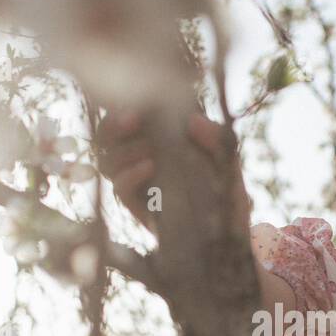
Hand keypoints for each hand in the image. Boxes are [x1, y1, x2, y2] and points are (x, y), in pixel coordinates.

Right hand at [103, 109, 251, 232]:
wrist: (230, 234)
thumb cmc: (226, 190)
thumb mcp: (227, 158)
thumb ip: (215, 136)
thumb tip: (192, 120)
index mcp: (157, 138)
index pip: (125, 114)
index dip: (122, 105)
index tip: (138, 101)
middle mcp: (140, 157)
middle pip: (105, 136)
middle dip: (112, 125)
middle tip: (134, 119)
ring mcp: (136, 182)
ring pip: (106, 160)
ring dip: (123, 150)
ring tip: (151, 151)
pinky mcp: (137, 206)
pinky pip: (119, 188)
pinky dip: (129, 174)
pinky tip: (150, 167)